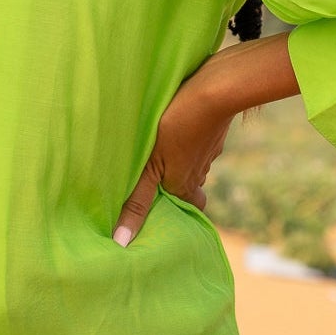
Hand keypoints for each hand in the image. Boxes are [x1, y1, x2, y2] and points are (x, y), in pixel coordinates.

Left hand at [113, 65, 232, 245]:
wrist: (214, 92)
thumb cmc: (175, 128)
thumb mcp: (150, 165)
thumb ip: (136, 201)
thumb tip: (121, 242)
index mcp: (185, 186)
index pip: (191, 209)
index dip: (181, 211)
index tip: (167, 209)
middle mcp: (200, 173)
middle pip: (194, 188)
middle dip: (183, 187)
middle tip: (165, 180)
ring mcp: (210, 150)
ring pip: (198, 163)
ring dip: (185, 160)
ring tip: (166, 151)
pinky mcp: (214, 129)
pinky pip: (203, 140)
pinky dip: (194, 137)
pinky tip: (181, 125)